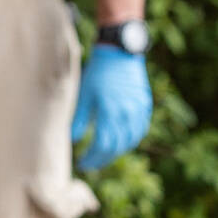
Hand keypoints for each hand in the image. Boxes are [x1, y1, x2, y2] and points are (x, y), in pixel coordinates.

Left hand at [71, 45, 151, 171]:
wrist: (120, 53)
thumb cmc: (98, 73)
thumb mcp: (84, 95)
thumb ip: (80, 120)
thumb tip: (73, 140)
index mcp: (110, 112)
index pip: (102, 145)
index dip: (92, 158)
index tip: (83, 163)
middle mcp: (127, 114)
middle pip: (117, 147)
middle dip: (102, 159)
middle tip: (91, 164)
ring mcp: (139, 110)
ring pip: (131, 141)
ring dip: (117, 152)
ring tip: (103, 155)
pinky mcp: (144, 105)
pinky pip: (140, 130)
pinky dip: (130, 140)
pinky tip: (121, 143)